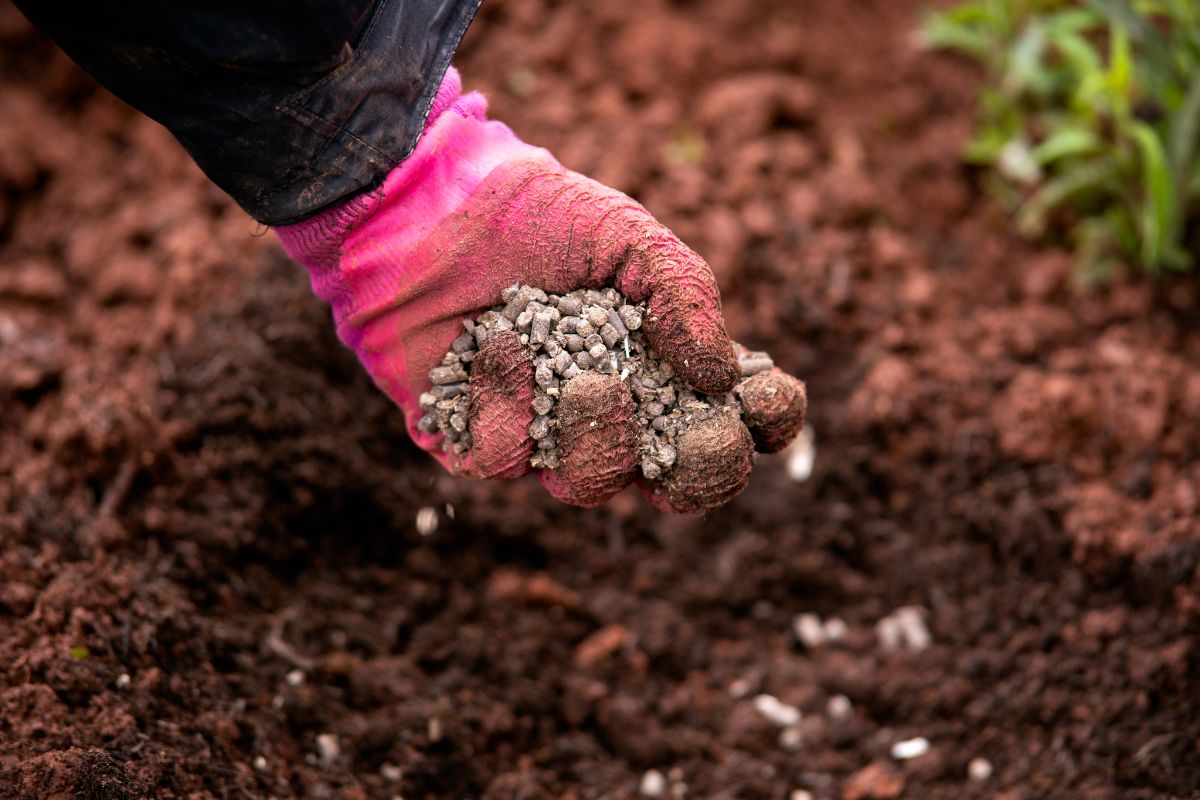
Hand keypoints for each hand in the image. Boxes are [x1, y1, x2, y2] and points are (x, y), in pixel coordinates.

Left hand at [277, 68, 805, 510]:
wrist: (427, 204)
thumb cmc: (536, 215)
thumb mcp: (625, 236)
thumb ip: (682, 293)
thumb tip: (721, 375)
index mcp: (662, 368)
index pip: (737, 418)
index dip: (765, 421)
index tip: (765, 397)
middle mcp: (613, 414)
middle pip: (678, 485)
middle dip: (702, 472)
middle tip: (697, 439)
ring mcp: (544, 435)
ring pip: (592, 487)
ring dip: (600, 439)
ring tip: (585, 381)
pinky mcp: (475, 441)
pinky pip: (504, 461)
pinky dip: (508, 406)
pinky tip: (498, 345)